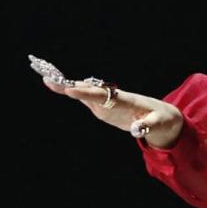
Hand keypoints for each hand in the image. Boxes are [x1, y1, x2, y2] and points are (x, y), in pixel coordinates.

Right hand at [41, 78, 183, 148]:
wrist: (161, 116)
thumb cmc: (161, 119)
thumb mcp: (158, 123)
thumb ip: (147, 126)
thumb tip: (137, 131)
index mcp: (124, 101)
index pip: (103, 96)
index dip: (87, 94)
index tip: (70, 90)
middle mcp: (112, 98)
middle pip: (88, 89)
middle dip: (69, 85)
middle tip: (48, 77)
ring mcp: (106, 101)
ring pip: (83, 91)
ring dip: (65, 84)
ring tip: (44, 76)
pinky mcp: (102, 106)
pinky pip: (83, 97)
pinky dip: (69, 91)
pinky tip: (54, 85)